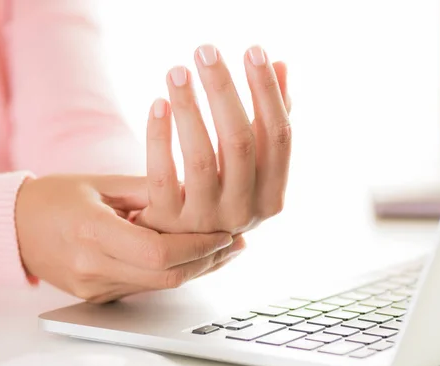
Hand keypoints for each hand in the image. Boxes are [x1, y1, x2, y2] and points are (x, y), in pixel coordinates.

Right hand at [15, 174, 243, 302]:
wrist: (12, 228)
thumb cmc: (53, 197)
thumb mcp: (101, 184)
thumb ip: (149, 189)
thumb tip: (195, 191)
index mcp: (92, 232)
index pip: (159, 252)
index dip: (198, 246)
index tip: (223, 234)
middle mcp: (92, 267)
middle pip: (166, 276)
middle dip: (206, 262)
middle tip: (233, 244)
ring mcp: (93, 287)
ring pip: (160, 286)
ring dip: (194, 269)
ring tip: (220, 248)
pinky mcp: (95, 296)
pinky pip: (144, 287)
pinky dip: (170, 273)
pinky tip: (188, 256)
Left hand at [135, 45, 291, 234]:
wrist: (179, 240)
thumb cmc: (221, 189)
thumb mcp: (251, 163)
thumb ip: (267, 119)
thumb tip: (282, 64)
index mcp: (272, 197)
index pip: (280, 138)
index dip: (268, 92)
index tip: (254, 50)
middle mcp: (242, 212)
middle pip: (240, 143)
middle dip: (224, 91)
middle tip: (205, 50)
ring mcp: (203, 221)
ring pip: (199, 157)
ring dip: (188, 107)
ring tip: (177, 70)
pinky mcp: (167, 221)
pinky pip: (161, 174)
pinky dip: (159, 136)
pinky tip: (157, 103)